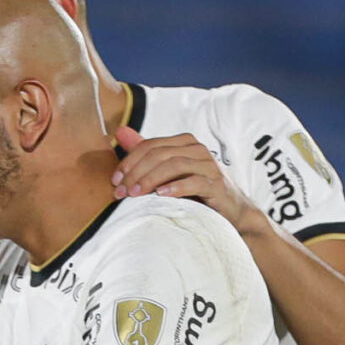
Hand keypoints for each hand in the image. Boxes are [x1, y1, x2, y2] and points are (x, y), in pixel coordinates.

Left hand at [113, 126, 258, 231]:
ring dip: (151, 180)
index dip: (129, 161)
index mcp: (184, 142)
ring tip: (135, 194)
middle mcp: (197, 149)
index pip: (150, 145)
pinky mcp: (216, 185)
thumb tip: (120, 132)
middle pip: (160, 154)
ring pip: (175, 165)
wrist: (230, 212)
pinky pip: (195, 182)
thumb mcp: (168, 172)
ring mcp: (209, 166)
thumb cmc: (195, 191)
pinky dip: (176, 187)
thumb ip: (145, 152)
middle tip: (120, 192)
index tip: (114, 182)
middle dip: (136, 173)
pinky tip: (162, 195)